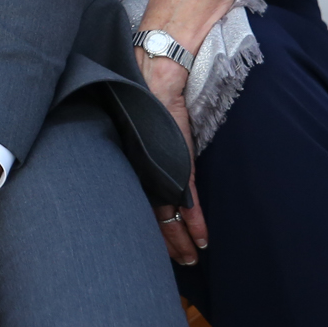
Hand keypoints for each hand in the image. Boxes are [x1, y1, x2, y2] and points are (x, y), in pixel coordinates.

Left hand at [136, 52, 207, 265]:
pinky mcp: (177, 159)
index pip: (134, 201)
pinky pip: (186, 197)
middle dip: (164, 242)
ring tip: (191, 258)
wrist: (156, 64)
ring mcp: (158, 163)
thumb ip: (136, 145)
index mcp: (126, 157)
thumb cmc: (144, 87)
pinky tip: (202, 238)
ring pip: (167, 212)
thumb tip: (135, 158)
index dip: (144, 227)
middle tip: (177, 262)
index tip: (152, 245)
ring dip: (180, 238)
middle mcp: (138, 164)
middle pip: (148, 213)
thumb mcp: (136, 123)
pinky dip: (194, 220)